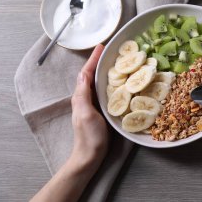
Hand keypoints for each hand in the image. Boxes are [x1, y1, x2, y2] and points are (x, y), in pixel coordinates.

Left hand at [31, 45, 108, 201]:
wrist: (91, 155)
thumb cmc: (89, 136)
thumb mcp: (85, 113)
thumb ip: (83, 94)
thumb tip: (83, 72)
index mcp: (81, 95)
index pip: (86, 72)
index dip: (93, 59)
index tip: (101, 46)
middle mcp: (86, 97)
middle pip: (92, 74)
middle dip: (99, 61)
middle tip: (111, 51)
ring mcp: (93, 103)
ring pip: (99, 82)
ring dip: (105, 70)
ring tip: (117, 61)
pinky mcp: (101, 110)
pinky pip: (105, 91)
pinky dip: (111, 82)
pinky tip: (120, 81)